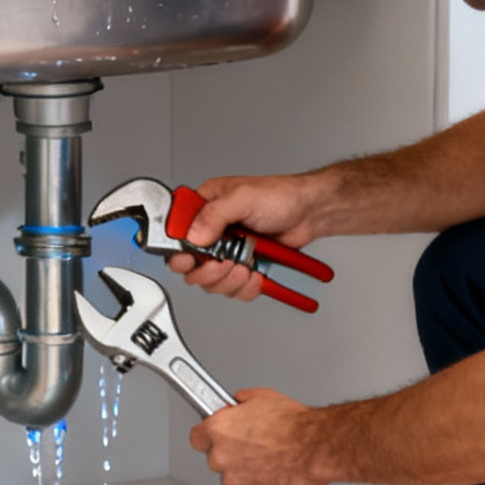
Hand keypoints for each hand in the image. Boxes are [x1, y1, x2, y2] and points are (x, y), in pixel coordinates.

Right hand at [164, 173, 324, 300]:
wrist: (310, 212)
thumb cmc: (280, 196)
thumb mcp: (243, 197)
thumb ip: (214, 215)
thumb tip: (194, 235)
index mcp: (204, 207)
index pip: (174, 232)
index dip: (176, 250)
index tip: (188, 258)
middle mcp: (211, 231)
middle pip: (188, 264)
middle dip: (206, 271)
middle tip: (223, 264)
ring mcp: (226, 250)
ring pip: (209, 281)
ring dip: (227, 281)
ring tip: (245, 267)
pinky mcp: (241, 266)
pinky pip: (232, 288)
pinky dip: (243, 288)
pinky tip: (255, 275)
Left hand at [189, 387, 333, 484]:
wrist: (317, 448)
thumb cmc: (294, 425)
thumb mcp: (261, 397)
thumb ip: (239, 403)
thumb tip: (236, 404)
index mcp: (218, 430)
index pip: (197, 438)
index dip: (209, 437)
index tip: (217, 437)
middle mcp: (221, 457)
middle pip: (216, 459)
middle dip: (232, 454)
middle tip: (255, 447)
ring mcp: (234, 481)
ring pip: (232, 478)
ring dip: (245, 472)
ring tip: (270, 461)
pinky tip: (274, 476)